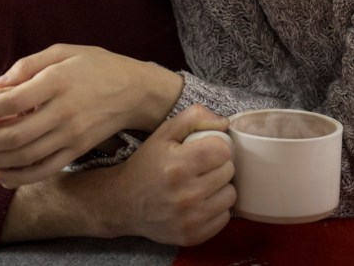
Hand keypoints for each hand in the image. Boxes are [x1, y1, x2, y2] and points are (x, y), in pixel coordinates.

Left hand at [0, 44, 182, 183]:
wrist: (136, 90)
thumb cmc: (97, 65)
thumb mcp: (64, 51)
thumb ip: (28, 65)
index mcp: (58, 82)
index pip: (12, 101)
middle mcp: (64, 113)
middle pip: (12, 136)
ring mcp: (71, 135)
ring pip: (23, 157)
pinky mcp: (76, 150)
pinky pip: (42, 170)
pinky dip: (16, 177)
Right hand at [104, 105, 235, 244]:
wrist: (123, 203)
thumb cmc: (146, 164)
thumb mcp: (163, 133)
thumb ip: (194, 117)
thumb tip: (224, 123)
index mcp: (178, 166)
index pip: (223, 151)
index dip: (217, 146)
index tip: (207, 149)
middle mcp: (185, 195)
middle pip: (228, 171)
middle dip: (218, 165)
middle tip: (203, 167)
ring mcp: (190, 219)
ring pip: (230, 195)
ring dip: (220, 187)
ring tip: (204, 183)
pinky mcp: (192, 236)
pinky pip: (224, 218)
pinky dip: (216, 208)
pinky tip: (201, 202)